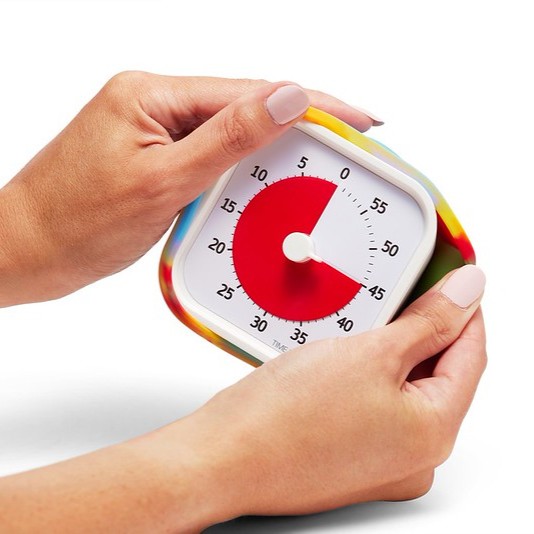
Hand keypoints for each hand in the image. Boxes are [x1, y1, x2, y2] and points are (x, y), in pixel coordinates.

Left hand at [0, 73, 378, 305]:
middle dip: (301, 124)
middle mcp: (156, 104)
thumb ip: (227, 138)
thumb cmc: (75, 222)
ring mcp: (155, 131)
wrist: (25, 252)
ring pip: (231, 132)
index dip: (312, 103)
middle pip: (246, 107)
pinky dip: (243, 168)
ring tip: (318, 162)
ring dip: (273, 148)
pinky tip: (265, 177)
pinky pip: (211, 154)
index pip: (251, 92)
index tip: (358, 118)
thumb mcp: (162, 181)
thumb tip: (288, 99)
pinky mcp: (154, 157)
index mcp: (153, 95)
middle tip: (349, 144)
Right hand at [0, 266, 485, 531]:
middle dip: (424, 327)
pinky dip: (369, 373)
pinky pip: (376, 402)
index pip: (469, 355)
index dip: (463, 308)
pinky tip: (349, 351)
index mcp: (432, 434)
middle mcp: (413, 456)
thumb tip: (468, 292)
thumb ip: (427, 322)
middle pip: (437, 373)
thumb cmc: (284, 417)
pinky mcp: (350, 454)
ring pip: (403, 387)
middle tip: (408, 287)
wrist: (222, 457)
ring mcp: (381, 460)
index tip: (452, 276)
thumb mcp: (369, 354)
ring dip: (393, 349)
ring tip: (374, 315)